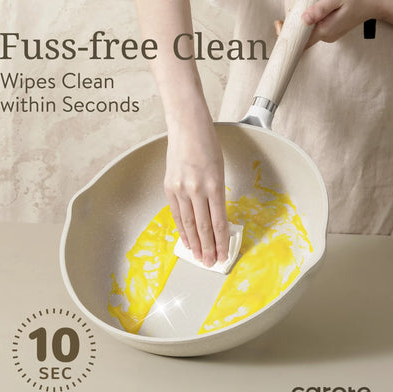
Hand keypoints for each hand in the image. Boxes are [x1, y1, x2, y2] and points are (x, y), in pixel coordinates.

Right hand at [164, 107, 228, 266]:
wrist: (187, 127)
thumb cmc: (208, 146)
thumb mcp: (219, 171)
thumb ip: (217, 195)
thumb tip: (214, 218)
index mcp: (215, 185)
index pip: (218, 222)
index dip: (221, 242)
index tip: (222, 255)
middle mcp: (197, 189)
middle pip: (203, 227)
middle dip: (208, 248)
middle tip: (210, 263)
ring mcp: (181, 189)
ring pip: (188, 223)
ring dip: (194, 243)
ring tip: (198, 257)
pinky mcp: (169, 187)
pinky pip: (176, 214)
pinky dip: (181, 229)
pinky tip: (185, 240)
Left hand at [274, 0, 385, 46]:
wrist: (376, 4)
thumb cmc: (359, 0)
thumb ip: (321, 9)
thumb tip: (304, 19)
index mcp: (325, 31)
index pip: (300, 42)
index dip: (286, 37)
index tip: (278, 26)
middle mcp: (326, 36)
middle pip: (302, 38)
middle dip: (290, 30)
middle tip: (280, 22)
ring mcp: (328, 35)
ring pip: (308, 33)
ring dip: (300, 26)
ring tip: (293, 17)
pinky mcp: (330, 31)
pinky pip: (315, 30)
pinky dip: (309, 24)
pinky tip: (308, 16)